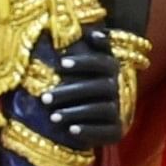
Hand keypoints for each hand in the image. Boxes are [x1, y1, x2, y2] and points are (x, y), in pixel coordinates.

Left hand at [39, 31, 124, 146]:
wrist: (107, 116)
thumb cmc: (89, 83)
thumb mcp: (91, 64)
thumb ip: (92, 49)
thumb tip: (92, 33)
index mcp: (114, 70)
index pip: (102, 63)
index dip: (83, 62)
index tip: (61, 64)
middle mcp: (120, 89)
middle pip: (97, 88)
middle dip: (70, 92)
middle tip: (44, 98)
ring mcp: (120, 111)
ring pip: (100, 109)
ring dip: (75, 112)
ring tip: (53, 117)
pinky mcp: (118, 131)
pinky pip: (105, 131)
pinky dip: (88, 130)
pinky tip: (70, 130)